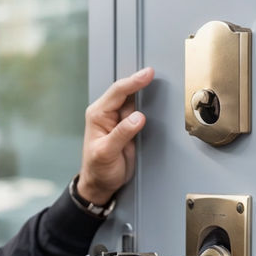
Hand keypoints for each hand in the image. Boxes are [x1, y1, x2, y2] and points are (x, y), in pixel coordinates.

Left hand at [76, 67, 153, 204]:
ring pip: (134, 99)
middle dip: (140, 80)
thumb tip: (137, 117)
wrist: (101, 183)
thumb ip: (121, 134)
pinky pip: (139, 110)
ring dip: (145, 91)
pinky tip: (155, 99)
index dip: (133, 81)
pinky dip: (148, 103)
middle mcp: (107, 113)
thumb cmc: (98, 169)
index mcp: (98, 115)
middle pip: (126, 91)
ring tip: (157, 82)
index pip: (117, 92)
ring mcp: (119, 119)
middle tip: (154, 73)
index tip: (147, 74)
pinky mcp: (128, 126)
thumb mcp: (106, 153)